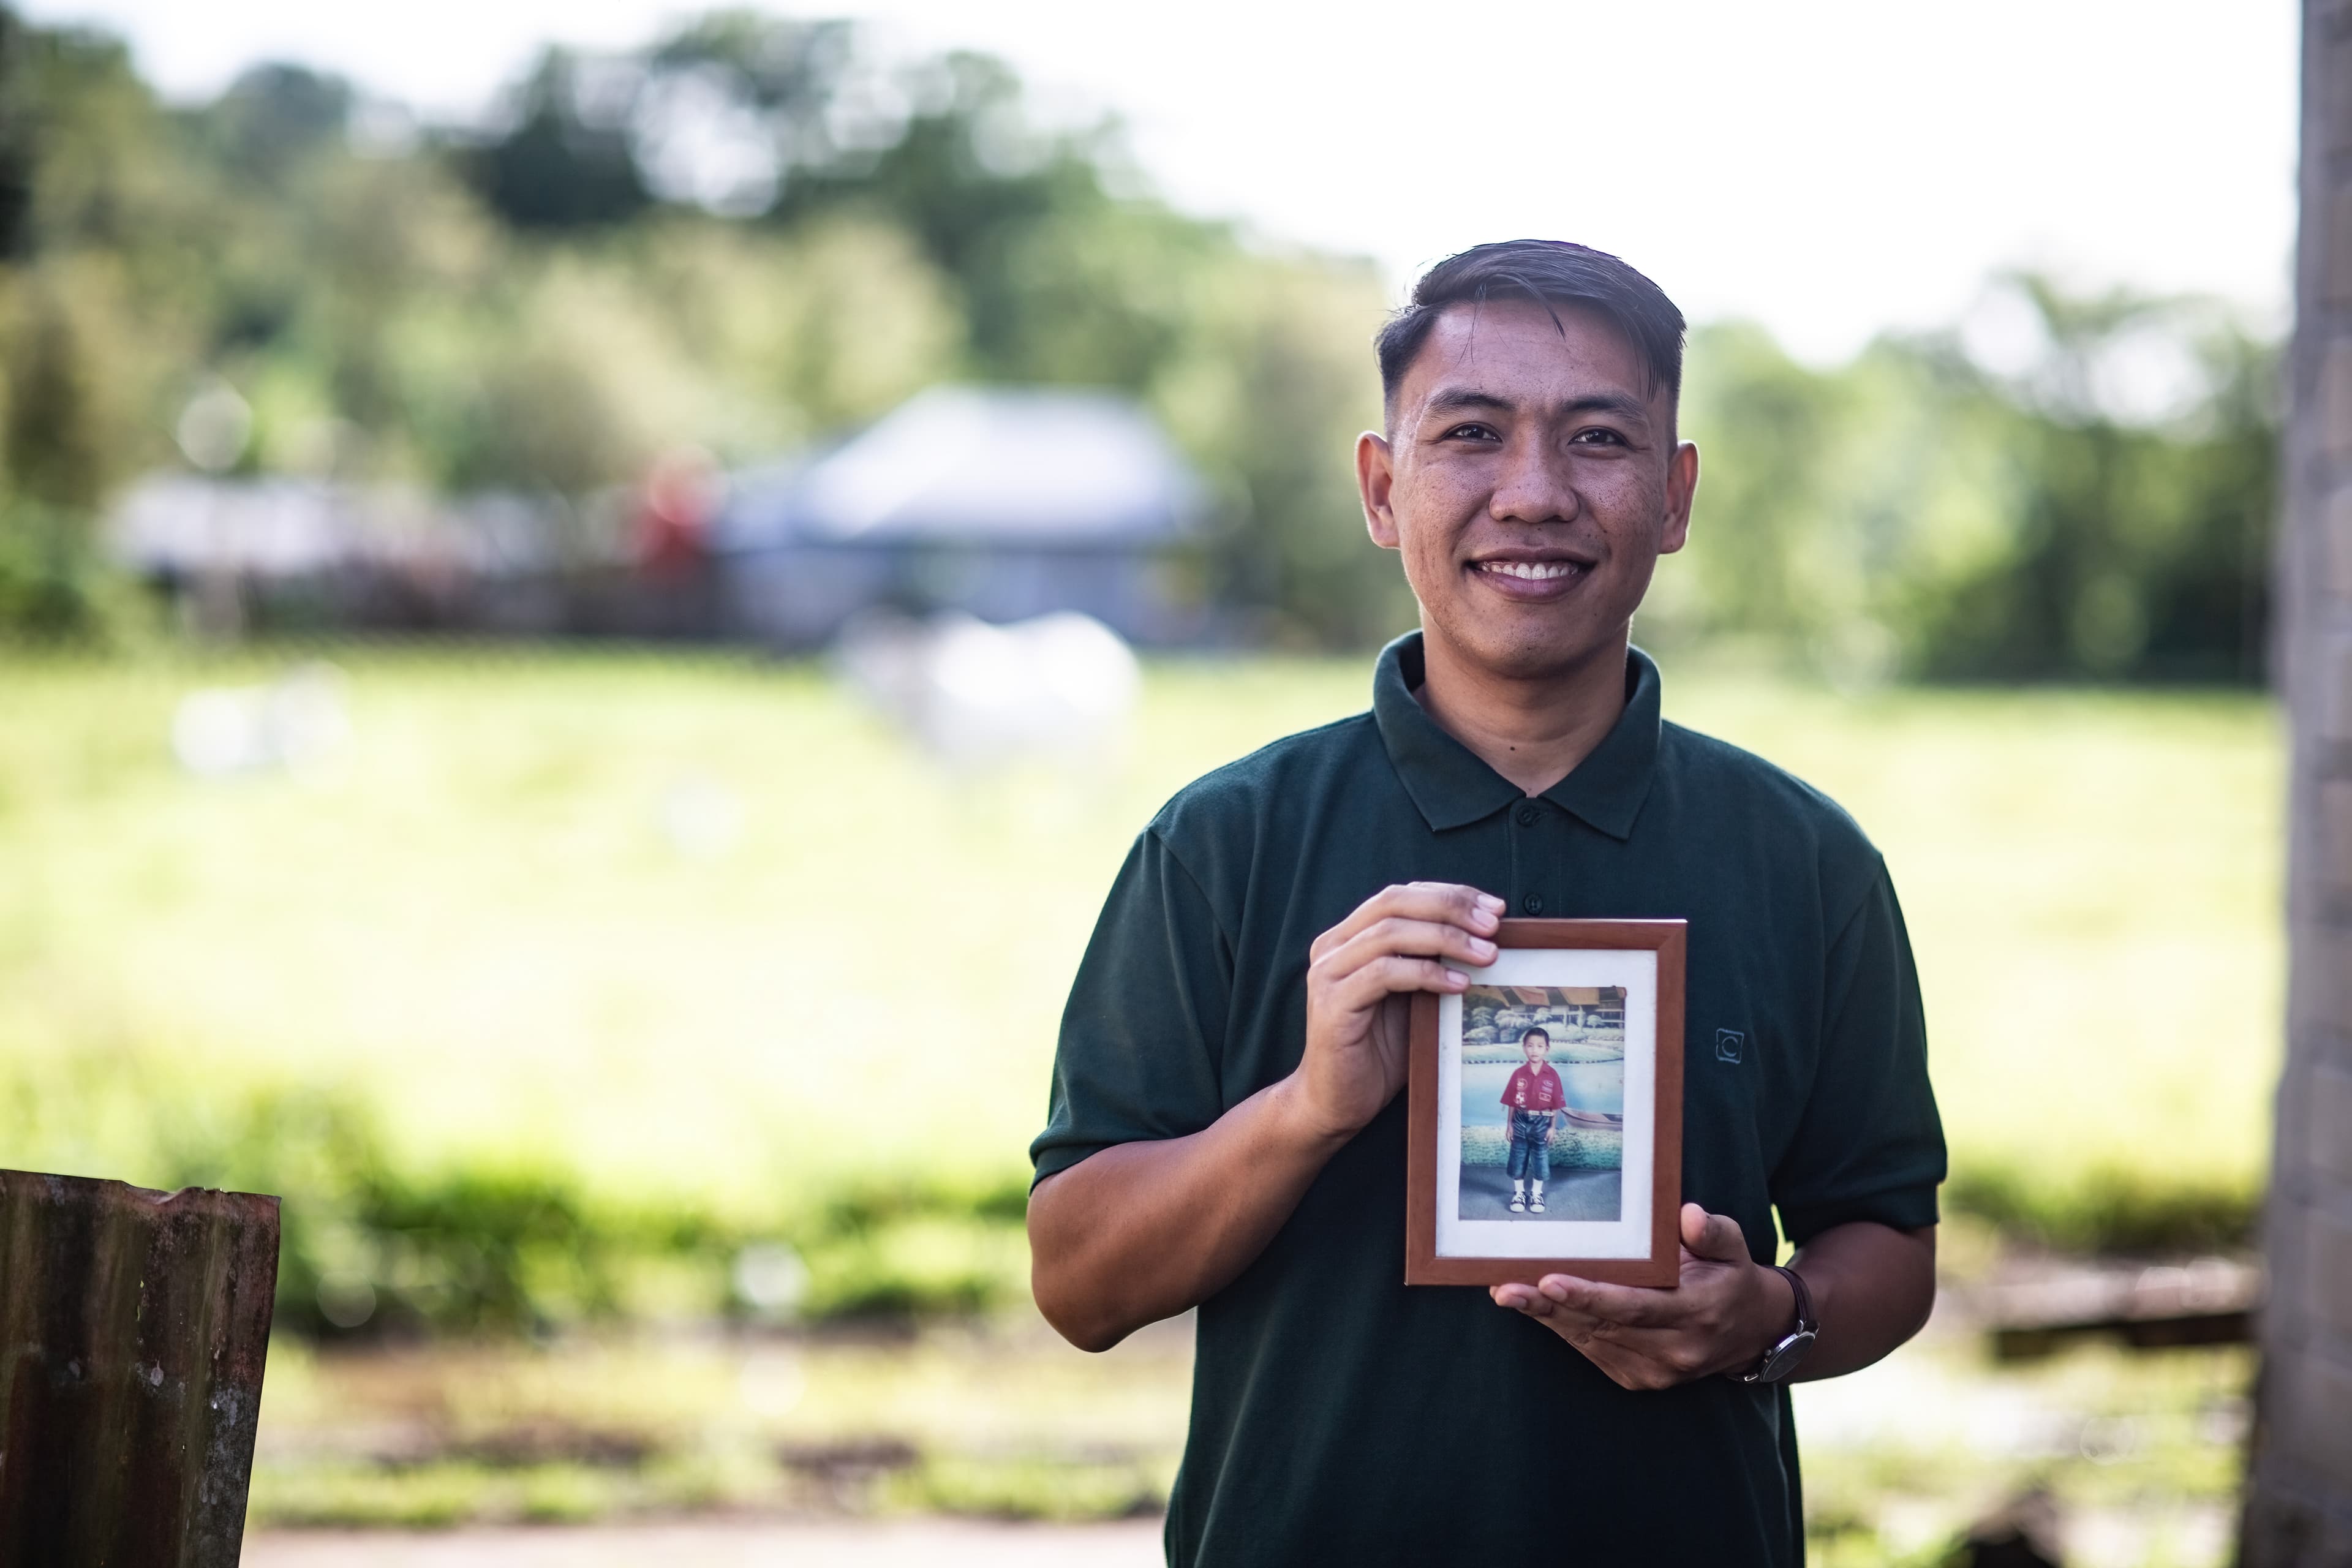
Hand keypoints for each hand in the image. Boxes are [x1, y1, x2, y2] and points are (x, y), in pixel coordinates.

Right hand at [1285, 882, 1501, 1143]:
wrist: (1334, 1102)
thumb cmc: (1376, 1053)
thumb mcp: (1409, 998)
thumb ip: (1428, 964)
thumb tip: (1484, 939)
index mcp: (1348, 938)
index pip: (1399, 895)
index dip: (1448, 894)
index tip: (1493, 907)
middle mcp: (1332, 948)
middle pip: (1393, 902)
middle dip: (1449, 906)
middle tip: (1493, 924)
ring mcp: (1328, 973)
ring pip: (1390, 933)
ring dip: (1446, 939)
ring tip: (1486, 954)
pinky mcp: (1332, 1003)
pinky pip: (1384, 973)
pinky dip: (1426, 973)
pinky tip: (1459, 983)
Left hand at [1489, 1204, 1793, 1389]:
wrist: (1753, 1332)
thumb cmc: (1730, 1276)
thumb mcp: (1735, 1246)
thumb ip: (1713, 1231)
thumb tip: (1688, 1216)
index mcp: (1695, 1312)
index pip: (1634, 1306)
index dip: (1590, 1295)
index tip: (1550, 1280)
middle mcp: (1674, 1348)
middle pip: (1602, 1326)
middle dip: (1550, 1307)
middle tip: (1507, 1288)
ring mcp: (1655, 1370)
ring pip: (1590, 1340)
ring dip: (1547, 1317)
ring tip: (1507, 1292)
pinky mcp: (1639, 1378)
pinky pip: (1592, 1351)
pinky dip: (1563, 1329)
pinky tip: (1535, 1306)